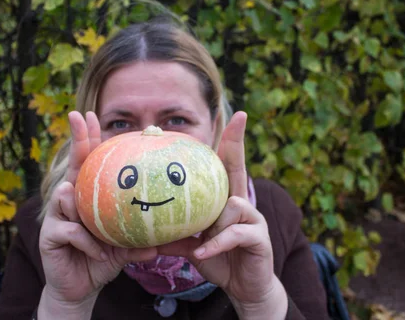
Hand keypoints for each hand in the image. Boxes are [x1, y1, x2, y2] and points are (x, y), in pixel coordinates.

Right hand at [38, 111, 156, 317]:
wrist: (81, 287)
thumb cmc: (104, 258)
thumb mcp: (126, 246)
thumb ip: (140, 239)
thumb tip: (164, 243)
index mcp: (89, 197)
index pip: (89, 162)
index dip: (87, 138)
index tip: (90, 114)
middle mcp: (70, 201)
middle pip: (72, 165)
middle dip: (75, 138)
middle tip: (77, 115)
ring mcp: (57, 216)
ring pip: (66, 195)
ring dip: (84, 210)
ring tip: (100, 230)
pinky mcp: (49, 235)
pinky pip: (70, 230)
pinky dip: (88, 243)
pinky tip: (99, 254)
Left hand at [158, 111, 287, 318]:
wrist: (245, 289)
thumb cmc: (218, 261)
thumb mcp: (192, 246)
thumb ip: (175, 235)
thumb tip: (144, 230)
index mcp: (226, 201)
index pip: (227, 166)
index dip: (233, 141)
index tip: (237, 115)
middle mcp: (243, 204)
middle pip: (238, 169)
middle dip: (237, 143)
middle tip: (239, 117)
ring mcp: (254, 220)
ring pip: (233, 206)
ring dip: (214, 225)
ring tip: (201, 241)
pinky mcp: (260, 238)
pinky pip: (234, 234)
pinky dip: (215, 244)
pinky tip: (201, 253)